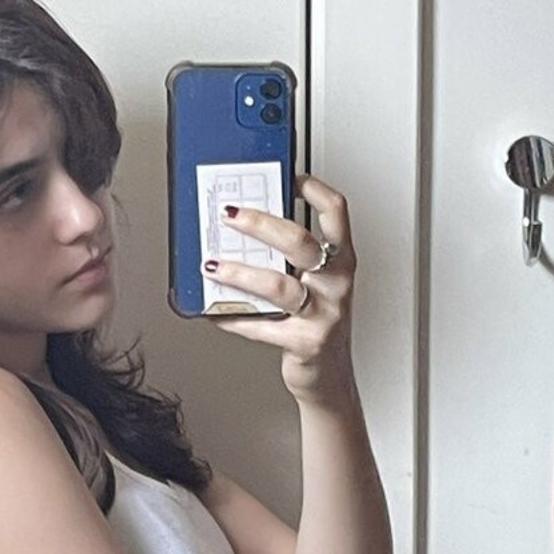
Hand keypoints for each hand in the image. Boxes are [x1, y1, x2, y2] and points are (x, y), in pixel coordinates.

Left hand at [201, 173, 356, 406]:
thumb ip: (289, 260)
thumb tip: (242, 233)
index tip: (288, 175)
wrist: (329, 378)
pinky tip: (213, 311)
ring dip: (240, 273)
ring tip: (213, 265)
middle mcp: (336, 284)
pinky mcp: (304, 344)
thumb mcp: (313, 285)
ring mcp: (323, 315)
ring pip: (278, 286)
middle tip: (229, 214)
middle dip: (260, 224)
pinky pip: (261, 328)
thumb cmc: (317, 324)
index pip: (336, 213)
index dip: (314, 189)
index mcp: (341, 261)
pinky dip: (233, 319)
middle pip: (300, 243)